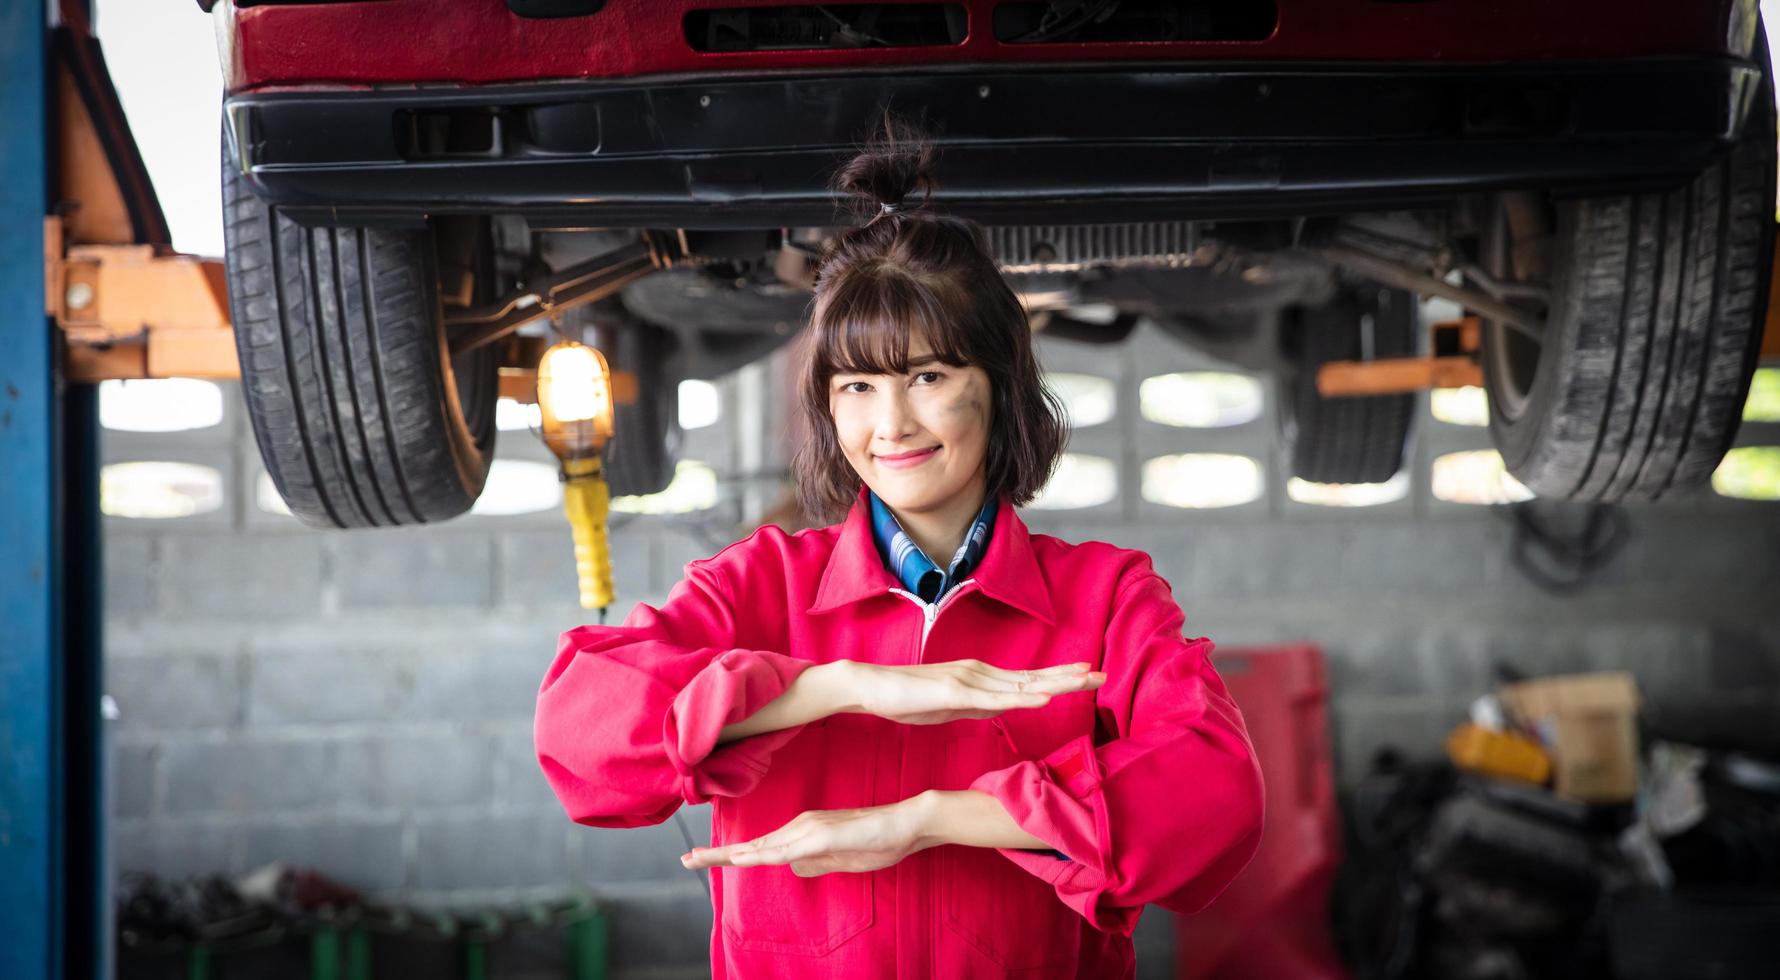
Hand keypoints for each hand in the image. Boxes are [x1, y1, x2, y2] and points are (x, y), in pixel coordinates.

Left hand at [681, 797, 932, 875]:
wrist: (907, 824)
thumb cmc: (877, 840)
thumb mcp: (839, 859)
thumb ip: (814, 863)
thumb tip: (790, 868)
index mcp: (803, 832)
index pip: (761, 847)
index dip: (730, 855)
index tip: (702, 859)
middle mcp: (801, 825)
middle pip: (753, 844)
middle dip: (718, 854)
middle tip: (685, 860)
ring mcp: (811, 828)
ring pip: (763, 846)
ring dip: (731, 855)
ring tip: (700, 860)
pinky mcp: (823, 834)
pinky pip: (787, 848)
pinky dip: (763, 854)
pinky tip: (744, 859)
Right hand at [848, 659, 1104, 725]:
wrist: (871, 685)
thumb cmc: (907, 697)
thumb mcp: (951, 706)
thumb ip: (977, 705)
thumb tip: (1000, 708)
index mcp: (981, 677)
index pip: (1028, 679)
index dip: (1059, 678)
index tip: (1088, 676)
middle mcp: (981, 673)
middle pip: (1033, 677)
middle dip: (1070, 677)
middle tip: (1103, 675)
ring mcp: (970, 680)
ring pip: (1022, 684)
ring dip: (1056, 683)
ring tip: (1085, 680)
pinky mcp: (955, 692)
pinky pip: (994, 699)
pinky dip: (1022, 699)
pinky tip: (1043, 700)